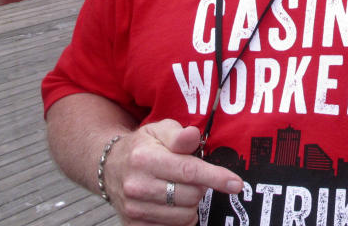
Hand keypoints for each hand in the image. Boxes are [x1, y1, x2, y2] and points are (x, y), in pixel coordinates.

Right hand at [106, 120, 243, 224]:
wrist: (110, 167)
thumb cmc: (143, 147)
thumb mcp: (159, 130)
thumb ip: (179, 135)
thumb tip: (193, 135)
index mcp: (144, 158)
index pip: (188, 171)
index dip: (216, 177)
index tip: (236, 184)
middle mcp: (137, 185)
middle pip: (190, 195)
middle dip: (201, 187)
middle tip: (193, 177)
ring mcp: (134, 208)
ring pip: (184, 215)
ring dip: (191, 204)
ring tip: (181, 190)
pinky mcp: (134, 225)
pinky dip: (180, 218)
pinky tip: (173, 205)